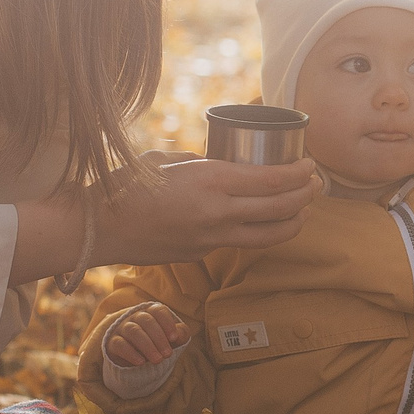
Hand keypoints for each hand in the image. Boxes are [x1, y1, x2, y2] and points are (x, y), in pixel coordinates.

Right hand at [97, 152, 317, 264]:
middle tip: (317, 184)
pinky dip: (260, 232)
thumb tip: (221, 167)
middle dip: (306, 196)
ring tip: (303, 210)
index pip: (273, 181)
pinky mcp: (200, 254)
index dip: (300, 174)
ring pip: (269, 236)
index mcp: (210, 180)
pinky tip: (264, 222)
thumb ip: (200, 164)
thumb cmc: (124, 184)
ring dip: (293, 222)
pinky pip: (240, 243)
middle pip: (281, 209)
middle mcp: (217, 212)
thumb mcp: (166, 160)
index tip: (311, 164)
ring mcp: (211, 238)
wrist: (97, 227)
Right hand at [105, 302, 187, 366]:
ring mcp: (123, 328)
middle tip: (168, 354)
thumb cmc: (159, 342)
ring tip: (158, 360)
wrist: (137, 355)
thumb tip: (179, 334)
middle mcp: (135, 317)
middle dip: (159, 338)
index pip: (158, 311)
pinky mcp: (113, 343)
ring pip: (133, 331)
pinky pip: (120, 344)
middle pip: (146, 321)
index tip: (174, 338)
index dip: (167, 323)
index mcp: (151, 312)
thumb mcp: (172, 339)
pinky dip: (131, 353)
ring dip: (147, 346)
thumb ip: (180, 334)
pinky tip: (141, 362)